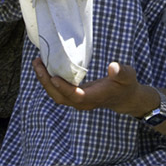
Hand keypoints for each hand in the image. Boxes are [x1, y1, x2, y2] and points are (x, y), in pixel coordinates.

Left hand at [32, 57, 158, 116]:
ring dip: (45, 81)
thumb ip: (121, 72)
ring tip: (38, 63)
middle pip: (60, 97)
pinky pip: (59, 91)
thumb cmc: (126, 84)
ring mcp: (78, 101)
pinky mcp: (75, 96)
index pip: (76, 96)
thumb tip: (112, 66)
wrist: (125, 98)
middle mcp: (83, 102)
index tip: (53, 76)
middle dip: (46, 82)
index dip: (64, 88)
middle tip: (37, 63)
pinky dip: (50, 81)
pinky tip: (46, 67)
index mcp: (95, 97)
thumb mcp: (128, 75)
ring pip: (57, 95)